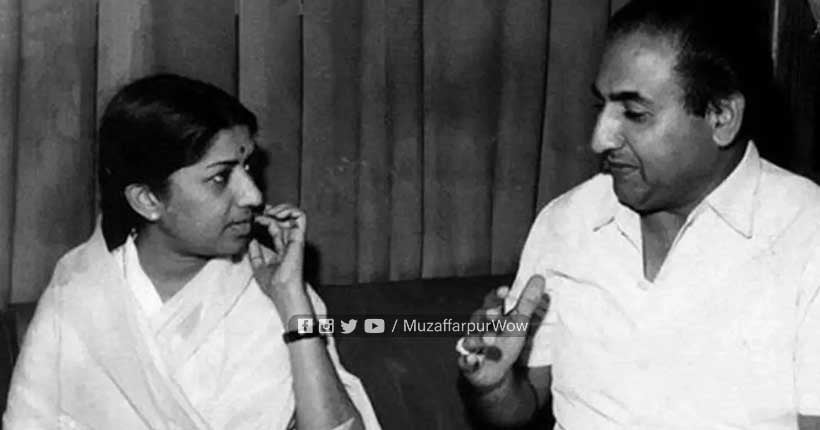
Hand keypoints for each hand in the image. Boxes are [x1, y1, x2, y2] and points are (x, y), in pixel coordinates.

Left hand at [248, 204, 307, 316]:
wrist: (281, 290)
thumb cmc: (273, 284)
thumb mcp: (258, 266)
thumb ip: (255, 253)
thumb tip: (251, 240)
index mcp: (281, 248)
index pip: (274, 226)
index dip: (264, 218)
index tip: (253, 217)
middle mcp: (289, 241)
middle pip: (284, 218)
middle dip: (272, 210)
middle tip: (260, 210)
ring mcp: (295, 238)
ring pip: (294, 214)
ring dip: (281, 208)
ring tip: (269, 211)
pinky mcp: (299, 237)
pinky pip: (300, 217)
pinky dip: (290, 210)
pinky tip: (276, 214)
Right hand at [457, 275, 545, 390]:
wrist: (494, 373)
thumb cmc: (505, 343)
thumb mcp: (518, 323)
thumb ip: (527, 303)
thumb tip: (539, 277)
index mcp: (490, 316)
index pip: (491, 302)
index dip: (496, 297)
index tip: (505, 291)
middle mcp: (478, 328)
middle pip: (478, 318)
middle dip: (486, 315)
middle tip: (495, 313)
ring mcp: (472, 346)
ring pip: (471, 340)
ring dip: (479, 339)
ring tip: (491, 340)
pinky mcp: (469, 365)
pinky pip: (465, 362)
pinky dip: (467, 361)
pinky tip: (471, 360)